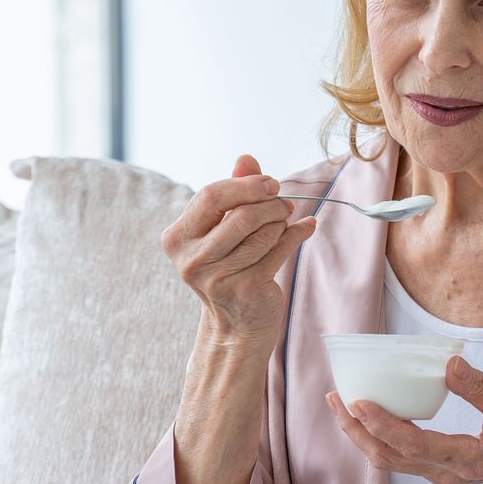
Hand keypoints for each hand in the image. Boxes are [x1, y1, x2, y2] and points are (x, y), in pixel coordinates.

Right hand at [160, 154, 317, 343]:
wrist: (235, 325)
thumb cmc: (228, 267)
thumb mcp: (222, 228)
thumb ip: (233, 192)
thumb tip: (246, 158)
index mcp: (177, 238)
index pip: (211, 196)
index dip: (245, 186)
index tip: (270, 184)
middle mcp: (191, 260)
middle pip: (241, 214)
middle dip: (270, 204)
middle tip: (285, 204)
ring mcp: (217, 278)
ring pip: (264, 232)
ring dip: (282, 222)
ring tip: (285, 223)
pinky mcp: (246, 289)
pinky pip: (280, 249)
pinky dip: (297, 234)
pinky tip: (305, 228)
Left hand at [326, 356, 482, 483]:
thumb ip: (482, 388)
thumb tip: (449, 365)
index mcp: (468, 460)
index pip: (413, 445)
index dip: (381, 425)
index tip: (357, 402)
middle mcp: (451, 473)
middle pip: (391, 458)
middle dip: (357, 431)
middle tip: (333, 398)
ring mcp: (446, 474)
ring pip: (393, 460)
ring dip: (365, 435)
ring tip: (343, 404)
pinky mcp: (446, 468)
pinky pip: (404, 456)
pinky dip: (382, 436)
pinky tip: (373, 413)